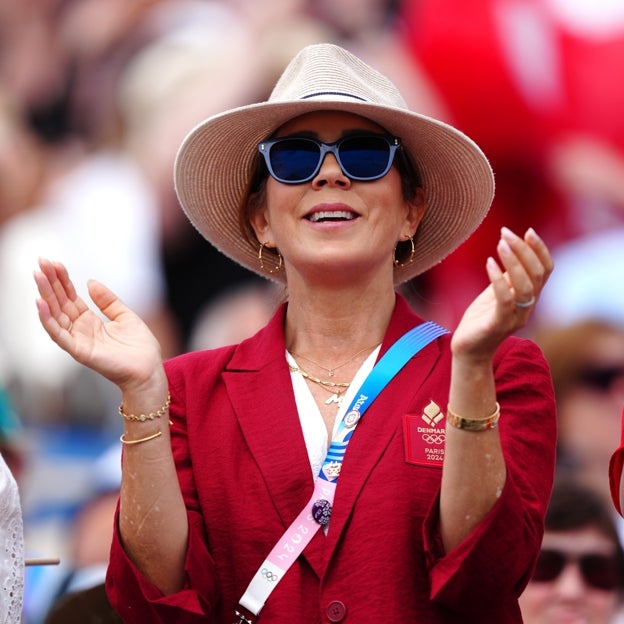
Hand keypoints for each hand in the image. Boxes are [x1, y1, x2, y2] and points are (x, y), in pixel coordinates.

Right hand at [34, 258, 165, 392]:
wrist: (149, 370)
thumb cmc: (140, 347)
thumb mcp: (125, 315)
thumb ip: (107, 300)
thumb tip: (90, 282)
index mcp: (90, 321)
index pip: (70, 297)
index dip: (62, 280)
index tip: (54, 262)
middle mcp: (80, 330)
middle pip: (60, 302)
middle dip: (50, 282)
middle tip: (41, 262)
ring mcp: (78, 340)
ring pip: (55, 315)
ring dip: (46, 295)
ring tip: (38, 276)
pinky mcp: (79, 351)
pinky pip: (59, 334)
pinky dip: (48, 319)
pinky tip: (41, 303)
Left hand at [451, 227, 552, 360]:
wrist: (469, 350)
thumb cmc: (481, 320)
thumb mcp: (496, 293)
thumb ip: (508, 277)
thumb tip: (513, 250)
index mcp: (529, 297)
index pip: (546, 270)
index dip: (540, 249)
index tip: (527, 231)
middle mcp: (527, 307)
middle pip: (538, 274)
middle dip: (525, 250)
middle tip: (506, 233)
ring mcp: (515, 317)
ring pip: (526, 287)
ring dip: (514, 262)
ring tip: (500, 243)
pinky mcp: (498, 325)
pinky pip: (504, 300)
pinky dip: (498, 279)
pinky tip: (489, 262)